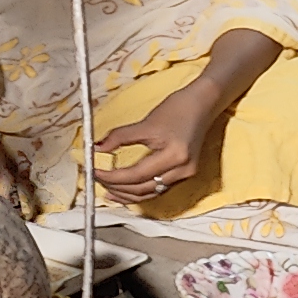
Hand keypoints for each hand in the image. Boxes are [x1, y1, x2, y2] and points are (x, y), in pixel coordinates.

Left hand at [89, 77, 222, 199]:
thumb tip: (97, 149)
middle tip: (96, 179)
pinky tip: (126, 189)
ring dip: (127, 194)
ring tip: (107, 189)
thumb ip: (120, 137)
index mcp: (174, 156)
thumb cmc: (178, 108)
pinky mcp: (184, 174)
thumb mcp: (146, 122)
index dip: (112, 176)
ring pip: (150, 193)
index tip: (94, 171)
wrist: (203, 103)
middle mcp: (182, 170)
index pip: (136, 175)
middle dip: (116, 187)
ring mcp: (185, 175)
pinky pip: (158, 189)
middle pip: (142, 189)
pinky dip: (140, 191)